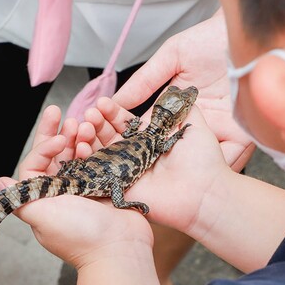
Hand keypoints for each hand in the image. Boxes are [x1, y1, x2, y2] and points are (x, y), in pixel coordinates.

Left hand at [0, 106, 152, 268]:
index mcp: (45, 198)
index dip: (44, 146)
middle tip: (57, 110)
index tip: (58, 138)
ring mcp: (88, 188)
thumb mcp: (43, 217)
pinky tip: (98, 135)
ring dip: (78, 137)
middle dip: (56, 132)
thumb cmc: (80, 235)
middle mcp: (64, 191)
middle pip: (56, 156)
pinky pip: (99, 160)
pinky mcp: (108, 185)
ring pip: (78, 155)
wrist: (120, 249)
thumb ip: (21, 198)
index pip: (36, 163)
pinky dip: (97, 147)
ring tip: (84, 121)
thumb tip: (1, 182)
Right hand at [79, 99, 233, 234]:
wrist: (206, 193)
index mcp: (151, 141)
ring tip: (82, 125)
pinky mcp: (122, 189)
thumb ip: (181, 108)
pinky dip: (87, 161)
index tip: (103, 102)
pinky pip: (100, 174)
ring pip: (102, 152)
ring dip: (89, 138)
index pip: (126, 123)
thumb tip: (175, 91)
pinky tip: (78, 146)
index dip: (113, 113)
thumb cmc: (204, 161)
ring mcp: (129, 173)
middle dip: (97, 123)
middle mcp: (138, 156)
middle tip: (90, 112)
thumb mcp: (194, 125)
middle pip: (110, 136)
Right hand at [111, 8, 253, 171]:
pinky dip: (225, 165)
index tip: (122, 156)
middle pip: (174, 154)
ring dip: (192, 171)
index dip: (136, 145)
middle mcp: (195, 124)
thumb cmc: (209, 40)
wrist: (243, 33)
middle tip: (145, 179)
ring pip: (202, 161)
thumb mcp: (171, 57)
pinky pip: (233, 156)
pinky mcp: (241, 132)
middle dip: (161, 168)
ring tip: (180, 184)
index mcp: (175, 110)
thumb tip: (115, 102)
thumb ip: (144, 81)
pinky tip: (212, 173)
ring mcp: (218, 129)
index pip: (151, 133)